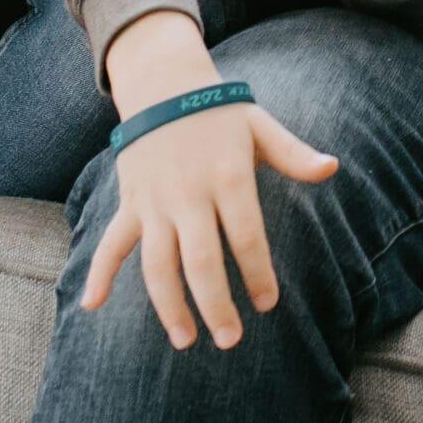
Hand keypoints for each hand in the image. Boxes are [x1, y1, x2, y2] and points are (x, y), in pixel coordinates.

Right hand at [82, 15, 338, 351]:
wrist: (162, 82)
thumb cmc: (219, 111)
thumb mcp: (260, 126)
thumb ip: (293, 153)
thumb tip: (331, 168)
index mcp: (227, 175)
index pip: (246, 236)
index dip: (257, 273)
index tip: (267, 303)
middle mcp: (188, 193)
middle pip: (200, 261)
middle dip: (214, 305)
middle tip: (229, 340)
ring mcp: (154, 201)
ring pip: (156, 263)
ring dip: (167, 305)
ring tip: (185, 339)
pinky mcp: (130, 202)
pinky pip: (110, 242)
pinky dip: (97, 273)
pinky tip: (91, 305)